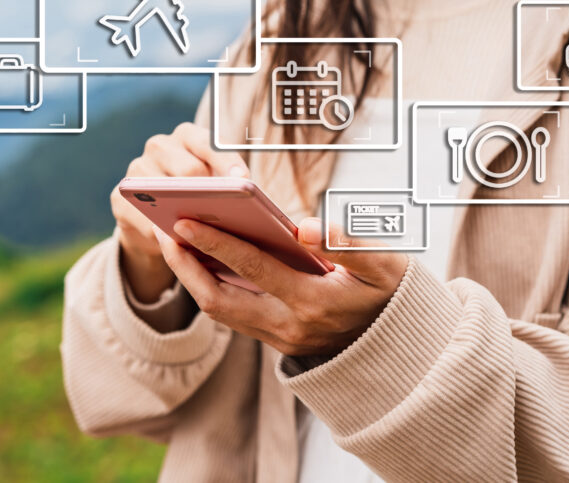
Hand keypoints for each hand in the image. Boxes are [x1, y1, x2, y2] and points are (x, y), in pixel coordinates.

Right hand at [111, 122, 248, 302]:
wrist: (155, 221)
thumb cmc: (196, 198)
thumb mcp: (214, 184)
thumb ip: (226, 182)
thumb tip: (241, 191)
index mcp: (187, 136)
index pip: (208, 142)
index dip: (227, 161)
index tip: (243, 180)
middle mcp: (159, 146)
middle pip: (189, 169)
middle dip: (209, 193)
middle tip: (227, 213)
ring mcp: (136, 170)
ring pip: (164, 192)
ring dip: (185, 216)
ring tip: (205, 233)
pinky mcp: (119, 198)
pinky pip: (144, 218)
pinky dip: (163, 233)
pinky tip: (178, 243)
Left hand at [154, 217, 408, 355]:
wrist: (402, 347)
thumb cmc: (390, 296)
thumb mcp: (386, 266)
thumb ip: (347, 243)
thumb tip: (304, 227)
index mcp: (314, 302)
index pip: (255, 269)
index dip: (217, 243)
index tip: (185, 220)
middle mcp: (290, 326)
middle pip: (220, 300)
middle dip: (187, 266)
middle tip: (165, 230)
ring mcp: (280, 338)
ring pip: (222, 312)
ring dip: (193, 278)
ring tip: (176, 241)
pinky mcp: (277, 341)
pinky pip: (233, 315)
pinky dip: (211, 288)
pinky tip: (202, 260)